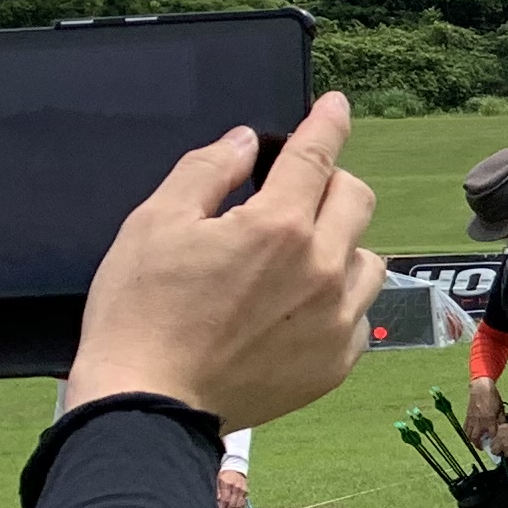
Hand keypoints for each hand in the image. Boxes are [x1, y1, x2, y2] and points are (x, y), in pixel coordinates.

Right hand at [62, 94, 383, 432]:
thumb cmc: (141, 311)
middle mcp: (322, 269)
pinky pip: (359, 314)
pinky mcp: (337, 361)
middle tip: (293, 193)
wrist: (148, 402)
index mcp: (278, 227)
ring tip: (293, 258)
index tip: (335, 106)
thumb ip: (208, 170)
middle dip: (329, 183)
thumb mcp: (155, 222)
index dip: (328, 122)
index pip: (318, 155)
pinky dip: (337, 300)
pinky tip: (296, 307)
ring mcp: (336, 319)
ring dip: (339, 244)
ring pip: (367, 258)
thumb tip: (247, 142)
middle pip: (356, 200)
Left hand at [216, 466, 251, 507]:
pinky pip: (243, 503)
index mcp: (227, 484)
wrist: (236, 467)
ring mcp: (243, 490)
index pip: (225, 499)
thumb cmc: (224, 474)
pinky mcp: (246, 492)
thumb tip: (218, 503)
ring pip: (239, 505)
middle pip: (233, 504)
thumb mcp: (217, 480)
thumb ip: (218, 491)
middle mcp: (236, 488)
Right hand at [461, 380, 502, 445]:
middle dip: (479, 445)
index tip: (496, 442)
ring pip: (468, 434)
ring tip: (476, 442)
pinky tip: (470, 434)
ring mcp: (472, 419)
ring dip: (472, 440)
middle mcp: (479, 422)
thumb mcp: (501, 408)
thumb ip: (501, 419)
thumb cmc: (492, 397)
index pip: (492, 435)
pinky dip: (467, 433)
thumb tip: (502, 426)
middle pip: (476, 438)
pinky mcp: (467, 416)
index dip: (494, 440)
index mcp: (489, 420)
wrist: (481, 388)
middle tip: (482, 447)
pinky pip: (465, 428)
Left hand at [493, 412, 507, 455]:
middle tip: (503, 449)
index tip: (500, 443)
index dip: (496, 442)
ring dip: (502, 452)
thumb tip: (504, 433)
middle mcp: (498, 438)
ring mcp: (502, 444)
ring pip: (496, 452)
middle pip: (492, 446)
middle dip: (496, 448)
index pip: (492, 439)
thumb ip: (503, 430)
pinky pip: (507, 455)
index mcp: (498, 430)